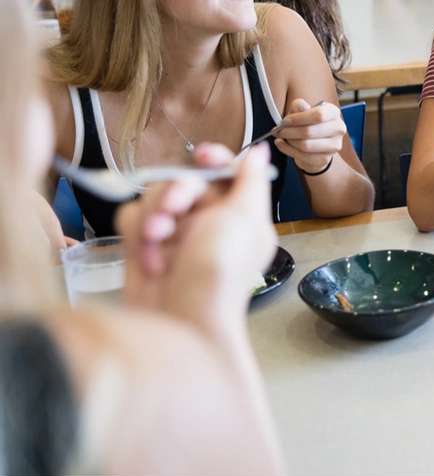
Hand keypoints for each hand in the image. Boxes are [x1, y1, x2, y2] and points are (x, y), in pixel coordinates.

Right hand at [116, 143, 276, 327]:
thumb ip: (251, 183)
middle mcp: (206, 221)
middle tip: (174, 210)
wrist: (182, 322)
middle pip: (184, 180)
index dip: (213, 158)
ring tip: (159, 240)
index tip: (201, 156)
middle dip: (176, 191)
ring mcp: (174, 234)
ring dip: (154, 215)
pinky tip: (149, 260)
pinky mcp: (143, 247)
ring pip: (153, 197)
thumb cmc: (220, 272)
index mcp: (239, 213)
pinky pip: (131, 219)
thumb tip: (259, 153)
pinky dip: (137, 236)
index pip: (224, 171)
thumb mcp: (246, 221)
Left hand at [274, 99, 345, 173]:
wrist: (314, 145)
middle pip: (310, 131)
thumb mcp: (301, 111)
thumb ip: (299, 106)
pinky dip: (287, 150)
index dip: (298, 118)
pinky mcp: (325, 158)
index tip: (285, 121)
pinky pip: (302, 156)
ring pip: (305, 145)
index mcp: (333, 112)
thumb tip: (299, 107)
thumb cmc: (307, 124)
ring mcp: (334, 145)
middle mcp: (338, 128)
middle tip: (279, 131)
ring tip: (282, 137)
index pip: (318, 115)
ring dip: (289, 141)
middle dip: (290, 131)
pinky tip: (281, 144)